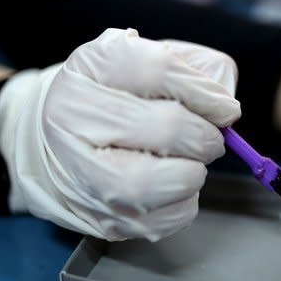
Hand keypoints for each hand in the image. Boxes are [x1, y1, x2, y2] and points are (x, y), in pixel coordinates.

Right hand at [0, 28, 240, 240]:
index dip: (205, 92)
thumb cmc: (118, 96)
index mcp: (92, 65)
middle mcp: (73, 114)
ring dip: (190, 175)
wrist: (56, 140)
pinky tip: (175, 188)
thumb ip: (198, 70)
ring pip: (148, 183)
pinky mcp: (93, 215)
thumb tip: (224, 107)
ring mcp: (76, 168)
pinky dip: (181, 206)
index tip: (225, 108)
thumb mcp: (152, 59)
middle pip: (165, 127)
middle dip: (204, 137)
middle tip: (210, 139)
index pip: (159, 70)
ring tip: (192, 164)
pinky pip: (155, 221)